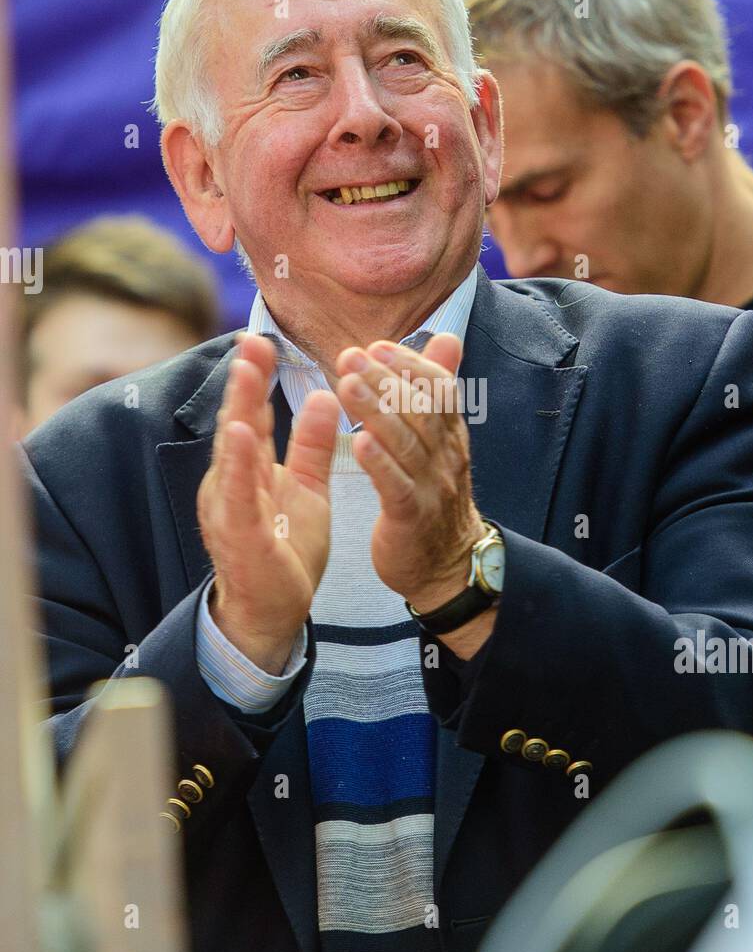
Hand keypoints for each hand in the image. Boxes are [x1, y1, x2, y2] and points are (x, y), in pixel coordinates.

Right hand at [197, 333, 339, 672]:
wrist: (273, 612)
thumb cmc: (286, 549)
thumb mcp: (307, 488)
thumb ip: (311, 445)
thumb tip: (322, 396)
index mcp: (249, 469)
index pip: (253, 414)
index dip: (257, 377)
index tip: (263, 338)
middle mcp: (232, 482)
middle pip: (238, 423)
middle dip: (244, 381)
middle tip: (251, 339)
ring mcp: (230, 508)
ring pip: (233, 453)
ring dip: (237, 411)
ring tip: (245, 372)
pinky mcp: (239, 535)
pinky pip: (236, 496)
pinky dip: (237, 465)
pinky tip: (240, 436)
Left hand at [335, 333, 491, 652]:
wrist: (448, 565)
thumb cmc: (435, 495)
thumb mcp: (442, 439)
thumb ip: (439, 389)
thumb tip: (448, 338)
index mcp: (450, 434)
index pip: (439, 389)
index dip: (409, 365)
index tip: (376, 346)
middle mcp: (445, 456)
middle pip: (420, 410)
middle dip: (385, 379)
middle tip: (349, 357)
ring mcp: (432, 486)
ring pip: (406, 443)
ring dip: (377, 411)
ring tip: (347, 386)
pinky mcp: (413, 517)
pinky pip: (398, 486)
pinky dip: (380, 463)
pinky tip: (358, 443)